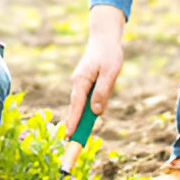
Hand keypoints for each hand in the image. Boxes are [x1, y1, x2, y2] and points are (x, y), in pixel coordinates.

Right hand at [67, 5, 125, 134]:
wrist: (104, 37)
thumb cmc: (109, 53)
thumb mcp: (110, 72)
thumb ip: (103, 92)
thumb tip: (96, 112)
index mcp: (81, 81)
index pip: (76, 106)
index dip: (73, 122)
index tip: (69, 137)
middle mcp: (78, 83)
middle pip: (77, 108)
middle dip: (76, 125)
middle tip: (73, 143)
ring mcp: (81, 83)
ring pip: (82, 104)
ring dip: (83, 117)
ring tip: (80, 133)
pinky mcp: (86, 82)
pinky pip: (86, 99)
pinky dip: (87, 108)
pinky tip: (92, 114)